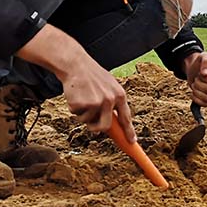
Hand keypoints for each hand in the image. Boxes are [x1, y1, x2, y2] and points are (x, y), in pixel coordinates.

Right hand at [16, 24, 136, 142]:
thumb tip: (111, 123)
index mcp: (119, 95)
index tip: (132, 142)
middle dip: (96, 128)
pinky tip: (75, 95)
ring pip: (88, 121)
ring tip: (82, 97)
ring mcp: (96, 102)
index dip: (129, 132)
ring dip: (82, 114)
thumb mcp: (108, 85)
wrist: (75, 64)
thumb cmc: (91, 75)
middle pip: (105, 127)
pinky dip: (74, 108)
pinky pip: (76, 114)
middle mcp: (110, 100)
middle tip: (91, 124)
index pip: (126, 118)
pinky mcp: (83, 104)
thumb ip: (111, 102)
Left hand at [182, 52, 206, 106]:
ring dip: (196, 91)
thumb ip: (205, 62)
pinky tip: (193, 93)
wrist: (195, 70)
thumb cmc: (201, 62)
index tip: (201, 73)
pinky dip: (196, 99)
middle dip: (199, 84)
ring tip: (194, 84)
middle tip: (196, 78)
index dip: (205, 78)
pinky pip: (205, 104)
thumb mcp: (203, 56)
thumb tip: (205, 73)